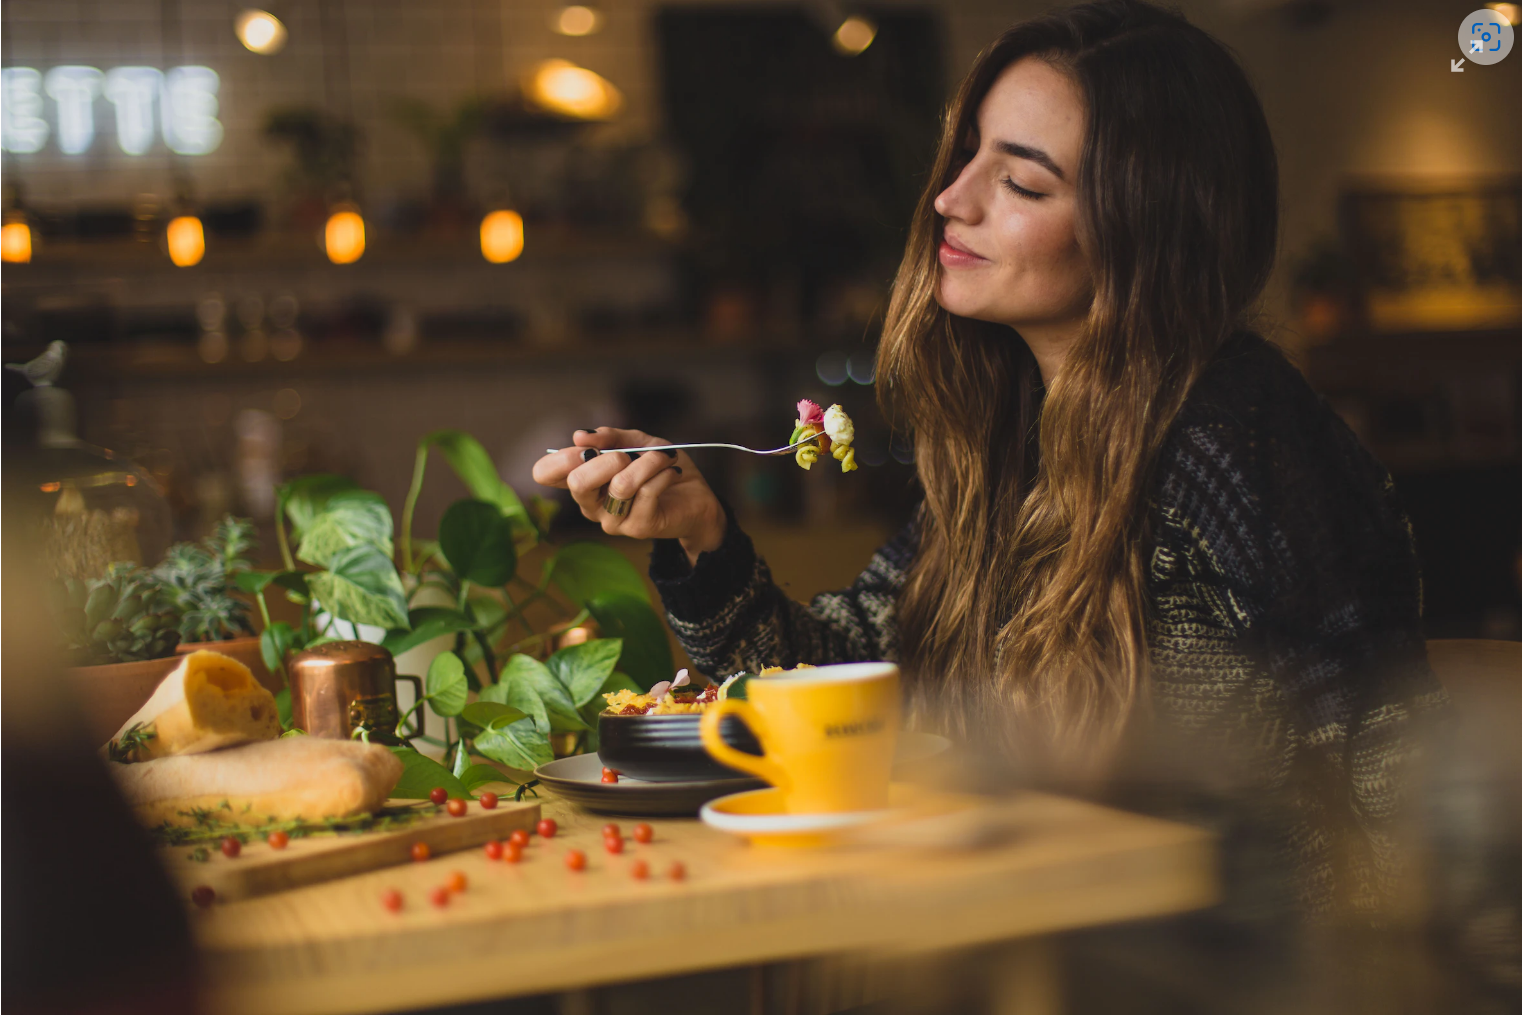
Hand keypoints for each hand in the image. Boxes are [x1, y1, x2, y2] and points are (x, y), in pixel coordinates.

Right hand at [532, 427, 724, 562]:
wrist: (696, 498)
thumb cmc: (660, 469)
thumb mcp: (637, 442)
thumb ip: (610, 437)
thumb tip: (580, 436)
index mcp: (583, 481)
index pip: (545, 473)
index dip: (561, 457)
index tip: (587, 446)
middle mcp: (590, 505)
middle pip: (577, 482)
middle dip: (607, 458)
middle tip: (629, 454)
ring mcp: (612, 520)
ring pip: (620, 485)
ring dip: (647, 462)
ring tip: (664, 457)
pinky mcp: (637, 528)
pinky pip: (647, 492)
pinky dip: (663, 473)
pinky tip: (672, 471)